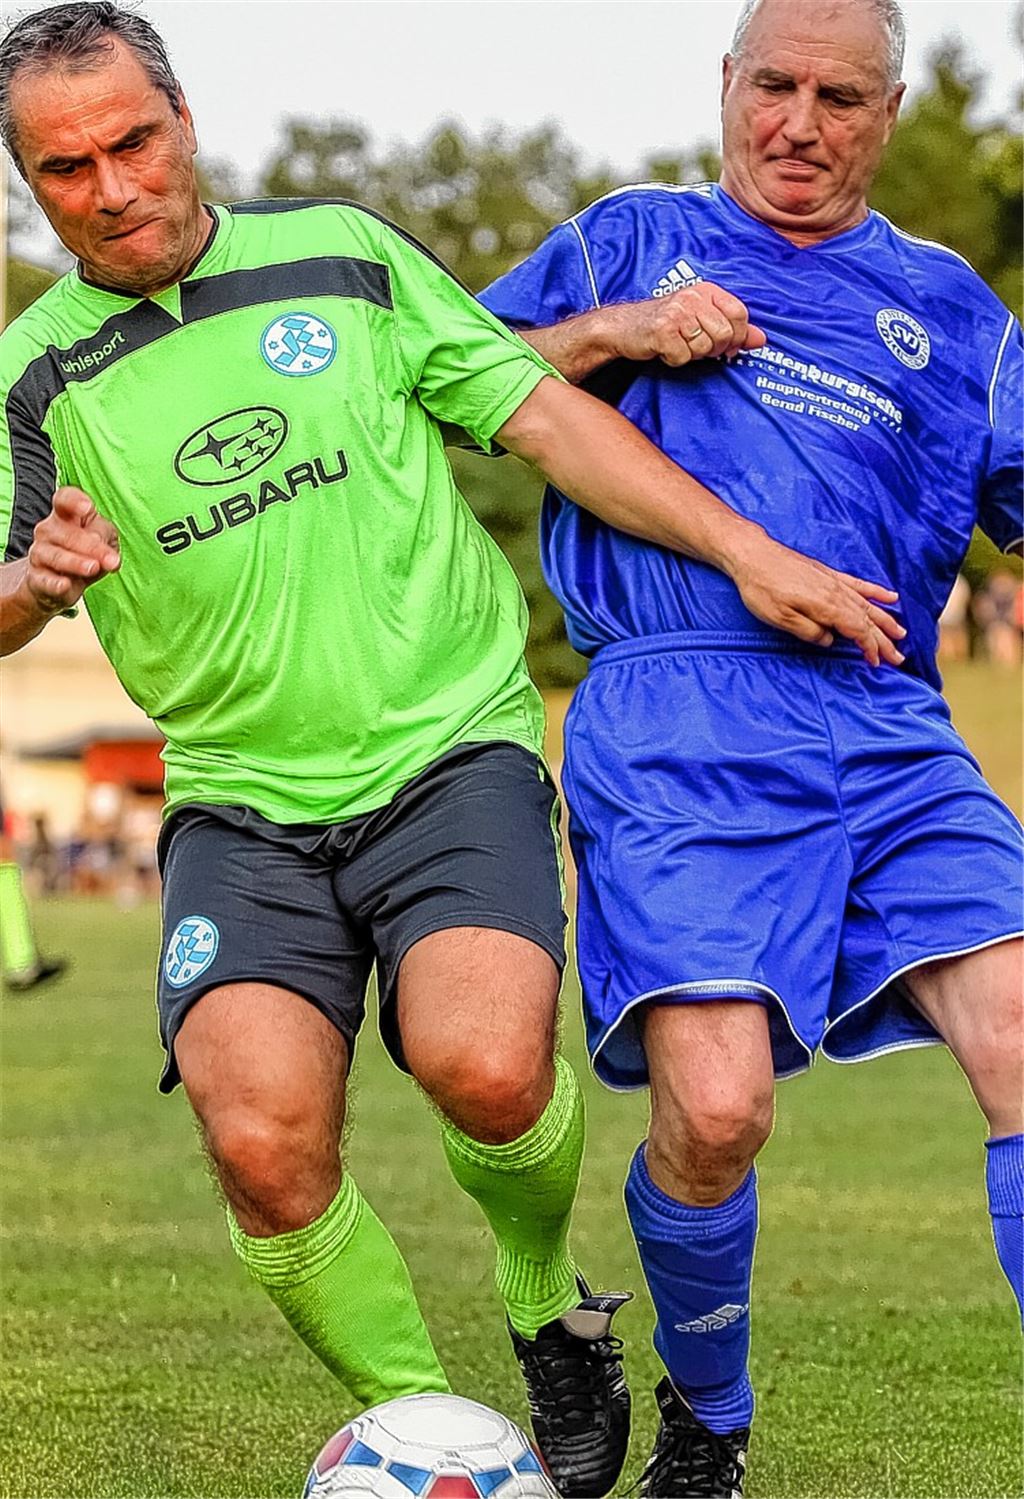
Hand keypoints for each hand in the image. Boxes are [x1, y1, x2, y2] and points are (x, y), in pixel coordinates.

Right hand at [26, 487, 120, 612]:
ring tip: (93, 568)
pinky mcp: (36, 579)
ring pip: (55, 556)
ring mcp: (39, 554)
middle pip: (67, 533)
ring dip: (76, 562)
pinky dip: (55, 583)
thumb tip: (105, 548)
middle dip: (92, 546)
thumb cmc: (84, 553)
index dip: (74, 501)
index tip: (88, 507)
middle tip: (111, 559)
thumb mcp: (103, 539)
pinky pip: (44, 580)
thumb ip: (105, 536)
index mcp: (65, 515)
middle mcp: (48, 531)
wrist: (58, 583)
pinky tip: (65, 585)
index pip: (64, 499)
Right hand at [603, 283, 766, 366]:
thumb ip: (733, 328)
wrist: (623, 327)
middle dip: (713, 349)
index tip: (727, 346)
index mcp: (706, 291)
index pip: (740, 314)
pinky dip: (674, 360)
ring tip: (678, 344)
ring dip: (691, 354)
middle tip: (696, 347)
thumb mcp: (701, 320)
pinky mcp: (662, 331)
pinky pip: (683, 357)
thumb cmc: (665, 325)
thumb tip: (761, 339)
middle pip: (724, 334)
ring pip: (704, 348)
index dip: (737, 336)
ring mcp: (677, 312)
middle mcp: (693, 297)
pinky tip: (665, 349)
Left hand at [727, 530, 905, 666]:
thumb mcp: (779, 618)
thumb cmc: (761, 588)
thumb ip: (808, 631)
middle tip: (899, 657)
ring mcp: (834, 581)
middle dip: (885, 639)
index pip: (858, 630)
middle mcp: (836, 592)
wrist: (753, 555)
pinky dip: (876, 591)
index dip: (869, 647)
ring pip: (868, 603)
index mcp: (826, 606)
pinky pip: (859, 584)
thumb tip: (829, 641)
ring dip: (886, 619)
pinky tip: (890, 596)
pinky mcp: (828, 574)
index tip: (878, 663)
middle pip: (867, 619)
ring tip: (902, 633)